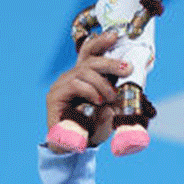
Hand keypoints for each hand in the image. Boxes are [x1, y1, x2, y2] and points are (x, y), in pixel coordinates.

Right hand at [46, 32, 130, 149]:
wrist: (74, 149)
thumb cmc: (92, 130)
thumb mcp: (110, 113)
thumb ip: (117, 101)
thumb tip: (128, 90)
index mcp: (84, 77)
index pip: (90, 53)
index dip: (101, 42)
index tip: (116, 35)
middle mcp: (72, 77)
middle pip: (89, 59)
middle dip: (110, 62)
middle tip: (127, 69)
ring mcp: (62, 84)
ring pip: (84, 71)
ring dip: (102, 83)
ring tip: (110, 97)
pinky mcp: (55, 95)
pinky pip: (75, 84)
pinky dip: (89, 90)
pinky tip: (98, 100)